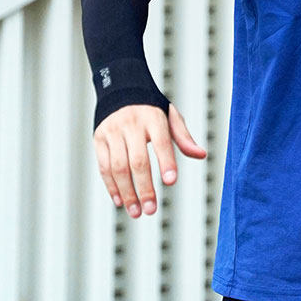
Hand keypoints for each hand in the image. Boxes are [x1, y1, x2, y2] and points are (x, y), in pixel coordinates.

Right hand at [93, 103, 206, 217]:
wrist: (120, 89)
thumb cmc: (151, 109)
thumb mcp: (170, 116)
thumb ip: (183, 137)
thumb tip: (201, 155)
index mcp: (153, 117)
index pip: (161, 141)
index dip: (166, 161)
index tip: (171, 181)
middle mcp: (131, 124)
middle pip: (137, 160)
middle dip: (144, 187)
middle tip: (151, 209)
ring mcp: (113, 132)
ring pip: (118, 167)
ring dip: (127, 192)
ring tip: (137, 211)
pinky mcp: (99, 139)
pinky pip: (103, 167)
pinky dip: (111, 186)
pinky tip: (121, 201)